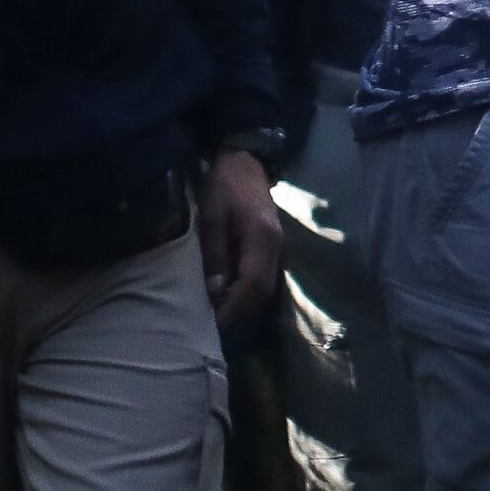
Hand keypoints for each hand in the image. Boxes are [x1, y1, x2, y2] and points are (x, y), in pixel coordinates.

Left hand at [194, 148, 283, 326]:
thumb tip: (216, 293)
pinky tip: (228, 297)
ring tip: (217, 316)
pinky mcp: (273, 250)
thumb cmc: (224, 188)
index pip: (253, 286)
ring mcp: (278, 250)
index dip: (234, 309)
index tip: (213, 324)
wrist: (244, 163)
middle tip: (211, 327)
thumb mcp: (212, 218)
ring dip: (243, 305)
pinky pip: (262, 279)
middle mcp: (277, 249)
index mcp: (262, 240)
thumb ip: (216, 255)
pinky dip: (246, 293)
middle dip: (238, 313)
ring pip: (265, 289)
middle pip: (262, 293)